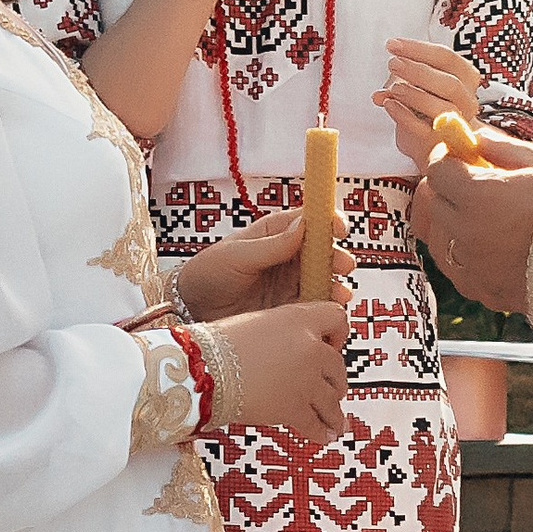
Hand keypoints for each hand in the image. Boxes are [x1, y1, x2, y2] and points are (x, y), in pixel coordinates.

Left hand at [173, 208, 354, 319]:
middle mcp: (289, 257)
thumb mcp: (234, 256)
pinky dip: (327, 308)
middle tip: (341, 265)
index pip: (310, 220)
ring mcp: (292, 284)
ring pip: (325, 280)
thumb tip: (303, 225)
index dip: (329, 221)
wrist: (191, 311)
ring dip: (336, 285)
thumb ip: (270, 245)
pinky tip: (330, 310)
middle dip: (337, 257)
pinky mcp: (291, 309)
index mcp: (276, 233)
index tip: (338, 227)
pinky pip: (316, 307)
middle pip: (324, 252)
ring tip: (338, 293)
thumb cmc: (207, 274)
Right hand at [214, 299, 349, 443]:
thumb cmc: (216, 347)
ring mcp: (306, 381)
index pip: (337, 318)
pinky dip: (322, 431)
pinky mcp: (295, 409)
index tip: (332, 346)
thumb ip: (284, 333)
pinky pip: (317, 424)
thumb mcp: (257, 323)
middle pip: (338, 366)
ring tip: (335, 422)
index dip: (337, 334)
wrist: (201, 371)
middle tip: (327, 389)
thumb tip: (293, 349)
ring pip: (333, 399)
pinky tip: (325, 435)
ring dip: (333, 412)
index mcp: (299, 319)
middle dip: (333, 380)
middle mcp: (310, 348)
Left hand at [375, 35, 483, 167]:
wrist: (431, 140)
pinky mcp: (441, 144)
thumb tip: (387, 73)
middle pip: (450, 84)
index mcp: (466, 77)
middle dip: (418, 71)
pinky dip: (404, 116)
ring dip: (415, 95)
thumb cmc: (427, 103)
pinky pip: (424, 130)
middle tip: (392, 63)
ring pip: (443, 108)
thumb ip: (403, 76)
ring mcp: (457, 124)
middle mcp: (467, 100)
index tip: (392, 45)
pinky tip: (388, 104)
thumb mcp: (417, 83)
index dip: (418, 49)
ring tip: (392, 88)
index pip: (447, 58)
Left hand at [413, 136, 532, 315]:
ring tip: (478, 218)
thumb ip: (502, 149)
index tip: (458, 155)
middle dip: (447, 190)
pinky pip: (459, 272)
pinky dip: (465, 259)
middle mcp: (466, 232)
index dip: (446, 159)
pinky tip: (487, 249)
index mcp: (476, 195)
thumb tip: (478, 137)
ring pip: (440, 242)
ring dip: (451, 226)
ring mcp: (473, 267)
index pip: (438, 171)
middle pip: (434, 205)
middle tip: (469, 183)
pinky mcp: (486, 292)